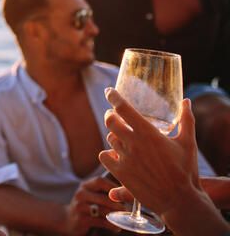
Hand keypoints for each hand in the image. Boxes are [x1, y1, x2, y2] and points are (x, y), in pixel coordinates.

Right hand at [59, 176, 124, 234]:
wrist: (68, 219)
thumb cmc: (86, 206)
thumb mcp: (91, 194)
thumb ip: (105, 192)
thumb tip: (127, 193)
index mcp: (85, 185)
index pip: (100, 181)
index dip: (114, 187)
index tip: (124, 195)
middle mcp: (81, 194)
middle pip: (104, 197)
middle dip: (118, 205)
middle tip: (127, 210)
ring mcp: (80, 206)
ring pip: (104, 210)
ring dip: (116, 216)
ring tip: (123, 219)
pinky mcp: (82, 219)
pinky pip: (101, 221)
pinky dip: (111, 225)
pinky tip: (116, 227)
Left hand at [99, 89, 200, 216]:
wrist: (180, 200)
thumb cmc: (185, 170)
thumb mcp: (188, 143)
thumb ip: (186, 120)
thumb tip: (186, 101)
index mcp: (148, 133)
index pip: (123, 108)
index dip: (113, 97)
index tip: (109, 92)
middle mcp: (133, 143)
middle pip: (110, 121)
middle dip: (110, 116)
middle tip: (113, 116)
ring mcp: (125, 158)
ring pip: (110, 139)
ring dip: (114, 136)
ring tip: (121, 138)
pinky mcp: (120, 173)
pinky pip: (104, 157)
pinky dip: (107, 154)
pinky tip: (113, 154)